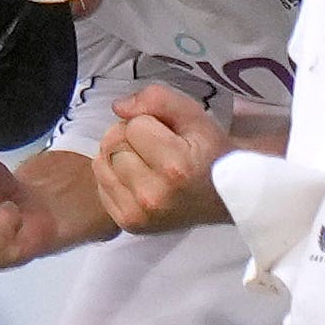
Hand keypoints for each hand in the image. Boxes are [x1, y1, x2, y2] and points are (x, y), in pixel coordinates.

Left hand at [94, 82, 236, 232]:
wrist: (224, 197)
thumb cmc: (209, 153)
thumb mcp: (194, 116)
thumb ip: (158, 99)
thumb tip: (118, 107)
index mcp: (174, 167)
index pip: (132, 126)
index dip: (149, 123)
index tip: (168, 136)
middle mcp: (153, 196)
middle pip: (112, 144)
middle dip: (129, 137)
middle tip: (155, 148)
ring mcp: (139, 215)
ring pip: (101, 163)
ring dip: (118, 156)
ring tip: (147, 163)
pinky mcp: (129, 225)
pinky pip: (100, 186)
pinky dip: (114, 177)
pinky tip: (139, 180)